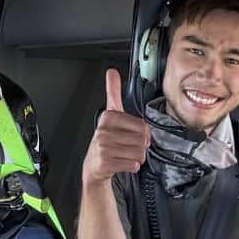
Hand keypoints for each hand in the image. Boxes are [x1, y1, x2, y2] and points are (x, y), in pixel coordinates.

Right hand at [81, 69, 150, 184]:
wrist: (94, 164)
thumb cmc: (106, 139)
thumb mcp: (110, 114)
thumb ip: (113, 92)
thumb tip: (111, 72)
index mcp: (108, 117)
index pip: (142, 126)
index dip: (144, 133)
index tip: (135, 135)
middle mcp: (104, 132)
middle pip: (142, 141)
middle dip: (141, 147)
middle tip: (130, 147)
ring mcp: (103, 148)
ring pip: (139, 154)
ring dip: (137, 157)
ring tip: (125, 154)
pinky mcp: (105, 163)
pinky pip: (132, 165)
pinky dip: (132, 166)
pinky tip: (122, 162)